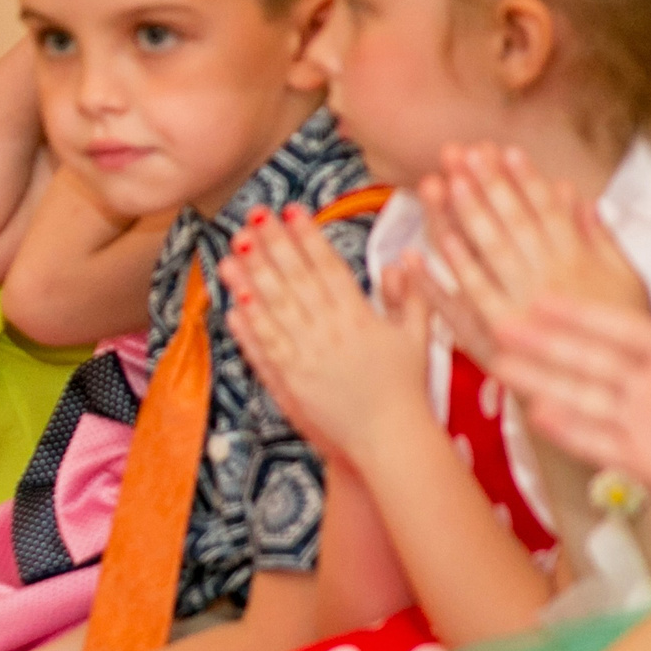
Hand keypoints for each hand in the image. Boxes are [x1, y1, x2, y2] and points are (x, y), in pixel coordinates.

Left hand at [224, 205, 431, 460]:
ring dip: (251, 277)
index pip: (328, 268)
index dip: (308, 237)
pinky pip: (264, 347)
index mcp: (360, 318)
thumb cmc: (405, 388)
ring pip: (273, 309)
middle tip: (254, 216)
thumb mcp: (417, 337)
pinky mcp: (290, 381)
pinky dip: (248, 325)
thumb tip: (403, 259)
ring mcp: (307, 357)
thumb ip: (410, 297)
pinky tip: (233, 302)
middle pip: (295, 281)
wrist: (390, 439)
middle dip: (273, 245)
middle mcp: (330, 333)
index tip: (292, 211)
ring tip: (232, 248)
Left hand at [417, 145, 646, 363]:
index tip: (501, 150)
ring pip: (483, 256)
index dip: (521, 180)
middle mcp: (544, 282)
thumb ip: (599, 238)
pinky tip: (421, 250)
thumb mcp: (623, 280)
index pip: (543, 212)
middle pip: (508, 226)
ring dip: (460, 220)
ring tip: (438, 183)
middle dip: (483, 187)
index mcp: (575, 263)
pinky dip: (443, 277)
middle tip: (459, 153)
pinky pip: (463, 302)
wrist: (597, 389)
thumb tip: (577, 196)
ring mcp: (516, 307)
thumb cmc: (610, 331)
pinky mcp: (493, 336)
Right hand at [495, 295, 650, 497]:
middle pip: (588, 363)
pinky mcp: (644, 463)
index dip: (580, 316)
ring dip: (541, 383)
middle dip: (544, 345)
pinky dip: (569, 432)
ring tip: (499, 365)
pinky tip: (540, 415)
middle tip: (501, 327)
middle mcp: (650, 389)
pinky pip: (598, 445)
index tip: (540, 300)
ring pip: (582, 399)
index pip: (618, 331)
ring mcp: (643, 425)